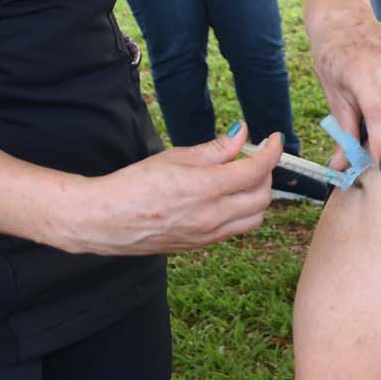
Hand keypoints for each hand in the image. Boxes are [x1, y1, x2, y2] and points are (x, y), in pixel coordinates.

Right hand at [53, 127, 279, 254]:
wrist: (106, 220)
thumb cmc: (135, 183)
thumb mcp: (175, 157)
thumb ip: (215, 149)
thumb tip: (242, 133)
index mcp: (205, 188)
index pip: (256, 170)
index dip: (272, 151)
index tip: (274, 138)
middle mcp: (212, 216)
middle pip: (263, 196)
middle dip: (264, 173)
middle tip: (251, 158)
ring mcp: (209, 235)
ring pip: (255, 217)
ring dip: (256, 196)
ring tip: (239, 179)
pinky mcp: (201, 245)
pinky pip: (236, 230)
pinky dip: (242, 212)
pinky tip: (225, 198)